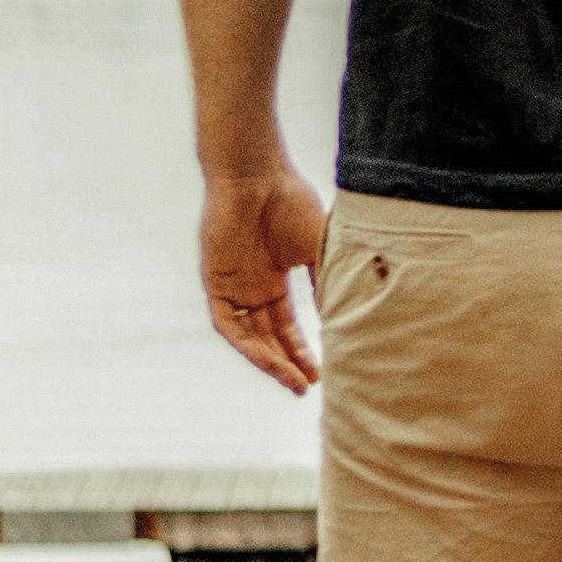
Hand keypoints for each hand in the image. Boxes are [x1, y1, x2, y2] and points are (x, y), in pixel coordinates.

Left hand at [199, 160, 331, 394]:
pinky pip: (229, 325)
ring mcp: (234, 286)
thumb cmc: (290, 201)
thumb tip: (344, 319)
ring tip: (294, 382)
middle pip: (270, 337)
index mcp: (274, 278)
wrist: (257, 175)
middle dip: (289, 363)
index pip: (288, 324)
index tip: (323, 371)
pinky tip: (269, 361)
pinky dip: (248, 345)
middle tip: (309, 386)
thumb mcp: (320, 248)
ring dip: (271, 361)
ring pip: (250, 337)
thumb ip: (327, 282)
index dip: (303, 349)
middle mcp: (252, 287)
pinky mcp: (217, 283)